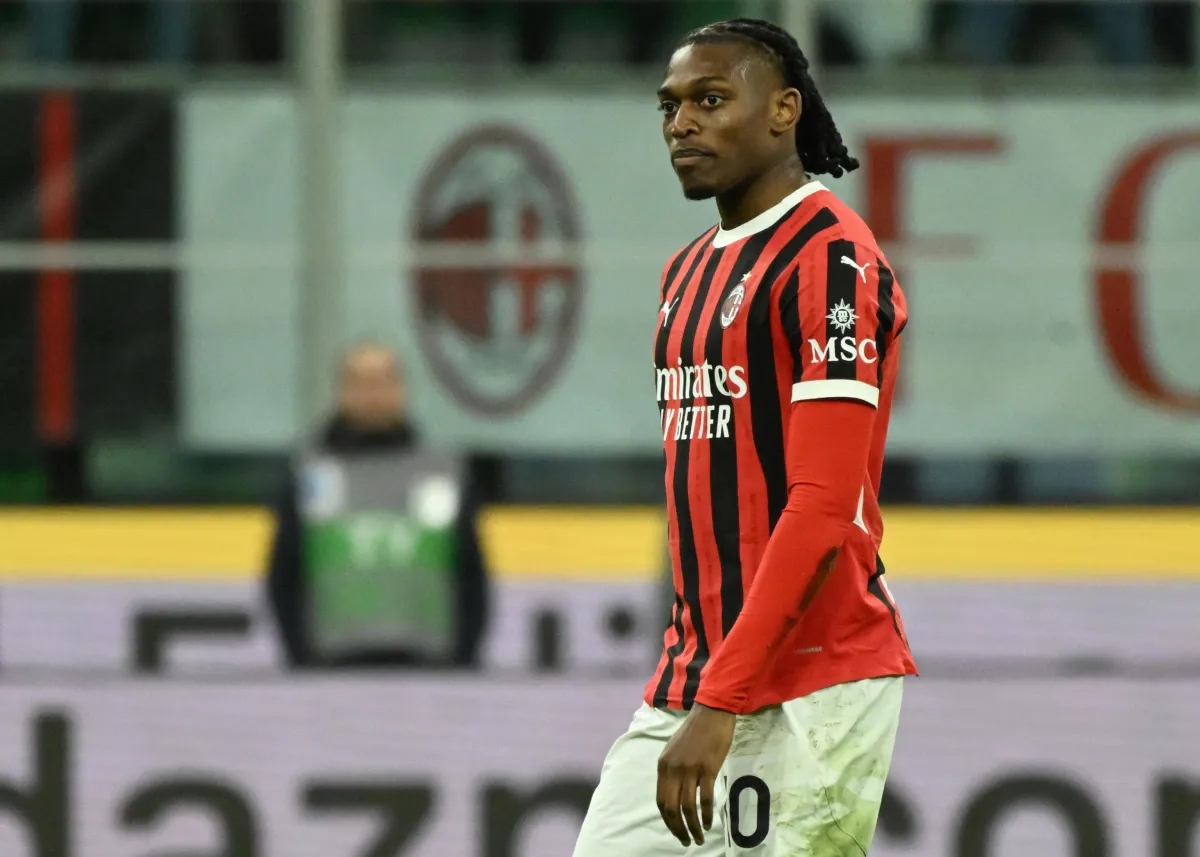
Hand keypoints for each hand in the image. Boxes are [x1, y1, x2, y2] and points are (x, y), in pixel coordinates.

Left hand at [656, 703, 735, 846]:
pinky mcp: (707, 768)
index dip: (667, 819)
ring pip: (687, 807)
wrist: (711, 712)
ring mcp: (690, 769)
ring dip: (692, 827)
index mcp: (663, 765)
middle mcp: (673, 769)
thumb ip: (673, 770)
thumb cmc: (696, 730)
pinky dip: (705, 815)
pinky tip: (708, 824)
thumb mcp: (675, 750)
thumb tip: (676, 792)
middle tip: (686, 841)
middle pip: (671, 808)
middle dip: (678, 829)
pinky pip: (704, 798)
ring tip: (699, 838)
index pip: (660, 800)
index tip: (675, 830)